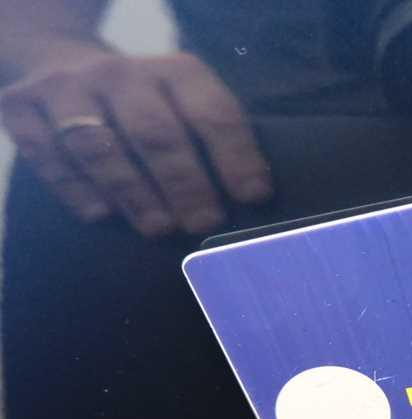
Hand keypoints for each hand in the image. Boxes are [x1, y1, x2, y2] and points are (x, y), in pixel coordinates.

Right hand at [0, 48, 271, 235]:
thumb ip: (213, 144)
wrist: (59, 63)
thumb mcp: (184, 105)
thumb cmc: (146, 105)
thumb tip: (253, 203)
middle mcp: (121, 74)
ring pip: (100, 145)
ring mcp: (68, 89)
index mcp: (175, 72)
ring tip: (160, 227)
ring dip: (134, 191)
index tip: (254, 196)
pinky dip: (75, 187)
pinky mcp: (21, 107)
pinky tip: (100, 215)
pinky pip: (46, 152)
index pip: (212, 112)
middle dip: (184, 182)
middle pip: (156, 132)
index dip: (236, 155)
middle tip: (204, 223)